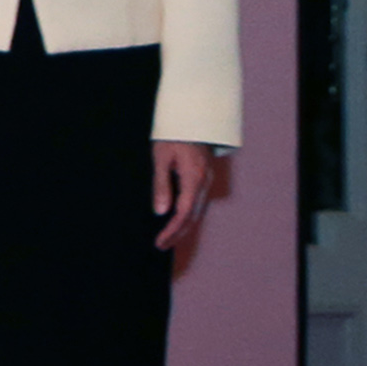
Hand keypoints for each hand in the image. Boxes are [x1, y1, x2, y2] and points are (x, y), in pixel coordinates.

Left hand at [151, 139, 219, 254]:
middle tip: (161, 245)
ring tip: (166, 239)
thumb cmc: (173, 136)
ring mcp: (206, 181)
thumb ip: (161, 185)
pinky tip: (175, 221)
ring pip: (197, 211)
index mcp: (194, 178)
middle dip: (177, 233)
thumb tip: (160, 211)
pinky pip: (196, 202)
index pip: (184, 212)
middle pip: (193, 215)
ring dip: (182, 226)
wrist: (192, 120)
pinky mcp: (203, 180)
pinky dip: (187, 215)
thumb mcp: (161, 158)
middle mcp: (204, 182)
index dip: (172, 229)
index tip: (160, 241)